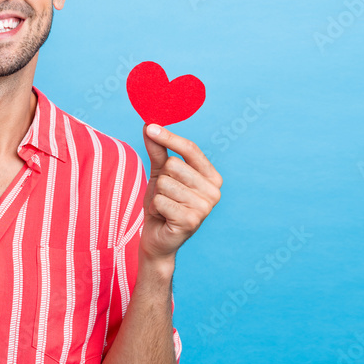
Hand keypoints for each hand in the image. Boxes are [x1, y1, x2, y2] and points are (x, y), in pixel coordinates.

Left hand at [139, 123, 221, 260]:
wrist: (157, 239)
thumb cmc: (162, 204)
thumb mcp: (159, 174)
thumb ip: (158, 151)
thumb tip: (149, 124)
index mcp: (212, 177)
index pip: (190, 149)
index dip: (169, 137)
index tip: (150, 126)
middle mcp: (214, 191)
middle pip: (173, 165)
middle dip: (160, 180)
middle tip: (164, 195)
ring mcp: (204, 208)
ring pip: (165, 183)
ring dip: (156, 195)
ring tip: (164, 207)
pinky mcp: (190, 221)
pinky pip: (160, 200)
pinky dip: (155, 207)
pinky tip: (162, 217)